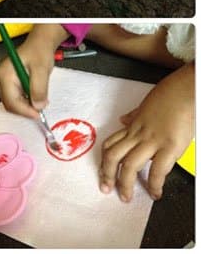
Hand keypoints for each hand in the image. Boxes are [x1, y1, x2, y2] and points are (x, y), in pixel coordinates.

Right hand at [0, 24, 67, 118]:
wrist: (39, 44)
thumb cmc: (39, 52)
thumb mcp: (42, 70)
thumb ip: (39, 89)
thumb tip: (38, 106)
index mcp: (5, 74)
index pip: (11, 100)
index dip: (25, 110)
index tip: (39, 115)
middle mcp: (1, 79)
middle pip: (10, 104)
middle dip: (26, 109)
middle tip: (41, 109)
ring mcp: (3, 81)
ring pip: (12, 103)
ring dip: (26, 106)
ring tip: (40, 100)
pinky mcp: (9, 84)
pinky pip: (15, 98)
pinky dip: (26, 102)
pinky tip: (36, 96)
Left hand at [99, 62, 194, 201]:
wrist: (184, 91)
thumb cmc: (168, 95)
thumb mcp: (145, 105)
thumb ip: (134, 116)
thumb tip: (123, 120)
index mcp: (133, 125)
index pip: (110, 144)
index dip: (104, 160)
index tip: (103, 172)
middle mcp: (138, 133)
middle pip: (113, 156)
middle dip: (107, 174)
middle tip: (106, 188)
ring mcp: (152, 140)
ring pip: (128, 164)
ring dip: (125, 183)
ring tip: (126, 196)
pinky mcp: (170, 146)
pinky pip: (157, 170)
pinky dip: (154, 184)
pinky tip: (154, 193)